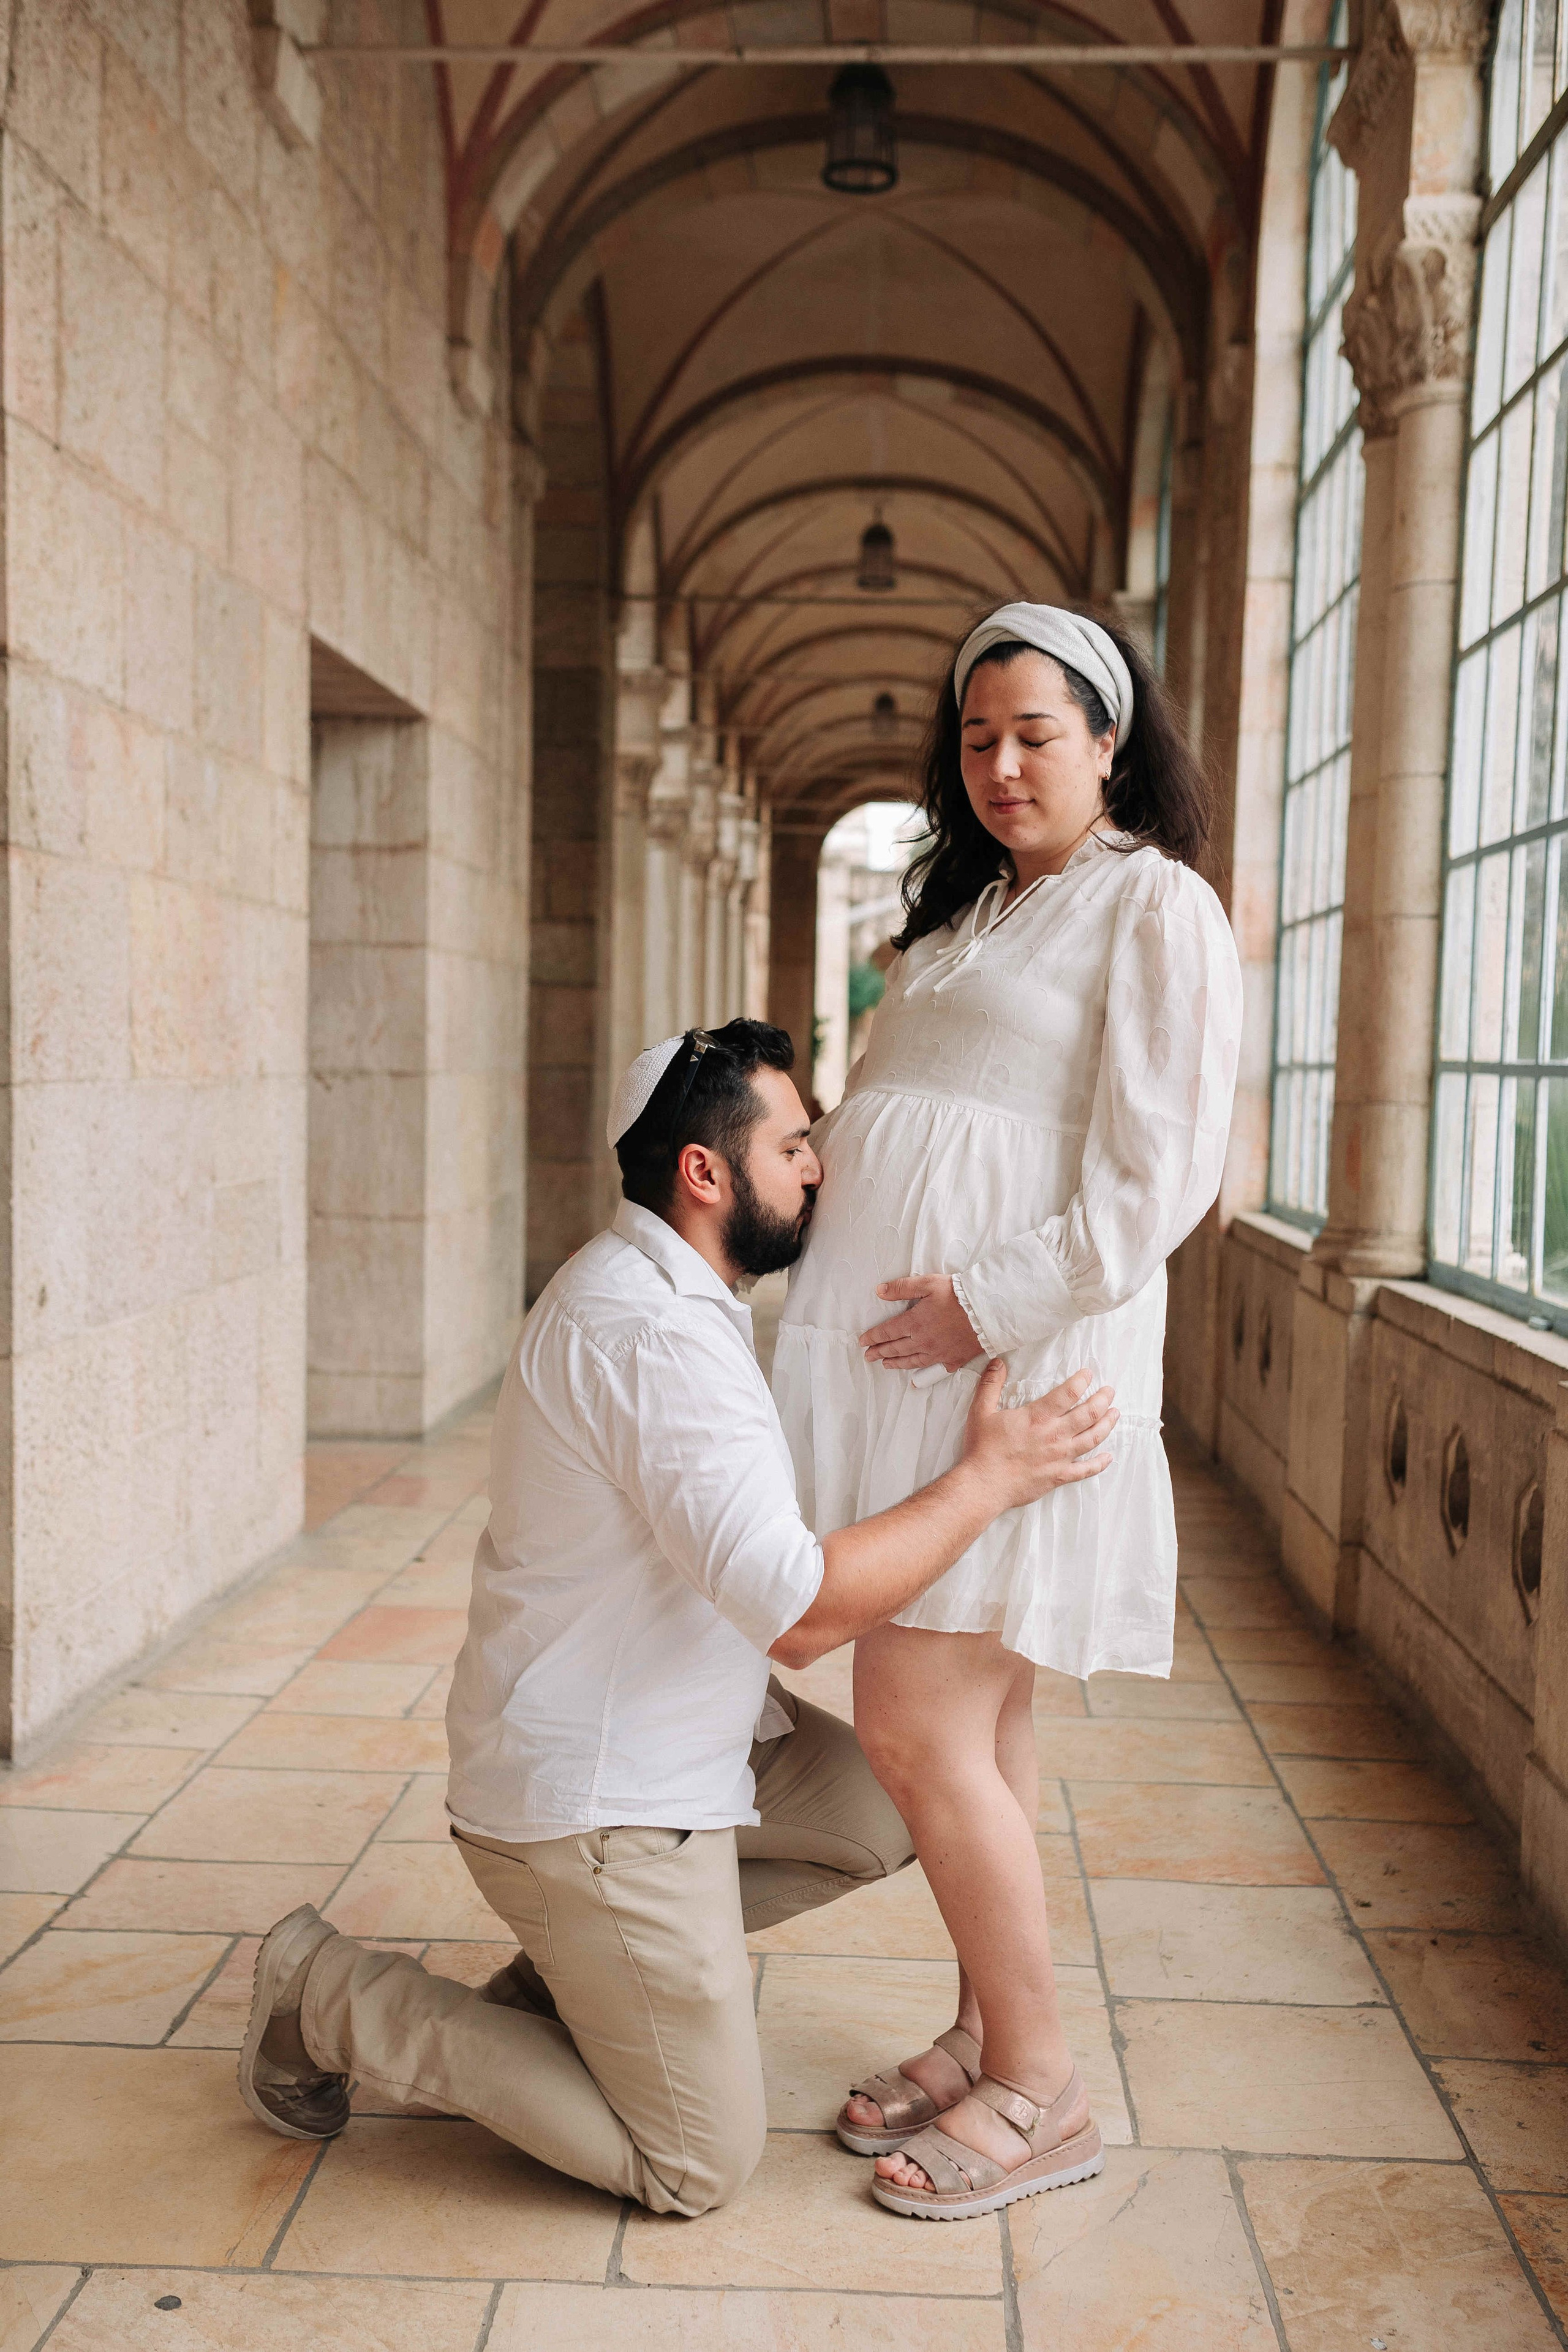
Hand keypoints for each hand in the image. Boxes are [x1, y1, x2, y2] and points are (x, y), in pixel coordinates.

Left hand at [859, 1275, 982, 1373]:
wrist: (989, 1311)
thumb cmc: (959, 1295)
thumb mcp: (928, 1283)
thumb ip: (902, 1288)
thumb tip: (879, 1291)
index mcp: (914, 1322)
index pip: (886, 1332)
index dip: (872, 1337)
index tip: (862, 1341)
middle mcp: (923, 1341)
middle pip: (895, 1349)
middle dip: (879, 1352)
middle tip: (868, 1356)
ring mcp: (938, 1353)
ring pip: (911, 1361)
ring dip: (895, 1363)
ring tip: (885, 1364)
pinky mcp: (952, 1359)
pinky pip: (933, 1368)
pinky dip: (921, 1372)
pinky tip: (916, 1377)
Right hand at [960, 1362, 1117, 1510]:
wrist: (984, 1484)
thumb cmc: (982, 1449)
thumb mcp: (981, 1411)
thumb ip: (990, 1384)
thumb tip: (998, 1362)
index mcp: (1038, 1417)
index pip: (1068, 1393)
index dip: (1082, 1381)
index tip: (1088, 1374)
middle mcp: (1054, 1435)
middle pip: (1088, 1414)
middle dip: (1103, 1399)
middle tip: (1110, 1391)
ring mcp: (1060, 1457)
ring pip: (1093, 1438)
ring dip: (1107, 1425)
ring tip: (1115, 1414)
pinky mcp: (1059, 1476)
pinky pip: (1086, 1470)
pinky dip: (1099, 1463)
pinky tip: (1108, 1457)